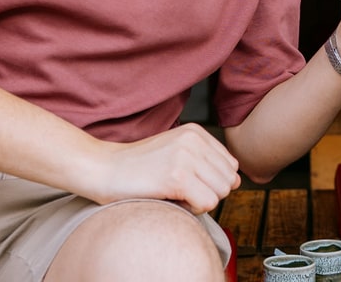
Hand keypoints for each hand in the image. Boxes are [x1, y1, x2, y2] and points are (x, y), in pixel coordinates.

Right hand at [82, 124, 240, 213]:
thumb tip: (237, 181)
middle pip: (229, 180)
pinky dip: (193, 209)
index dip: (211, 182)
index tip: (187, 181)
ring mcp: (186, 157)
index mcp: (196, 131)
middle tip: (181, 190)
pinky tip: (172, 199)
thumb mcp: (177, 152)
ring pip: (221, 193)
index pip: (230, 166)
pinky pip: (208, 203)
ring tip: (176, 193)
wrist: (104, 169)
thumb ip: (206, 162)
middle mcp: (194, 140)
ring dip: (201, 201)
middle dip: (209, 192)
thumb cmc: (140, 167)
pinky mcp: (177, 176)